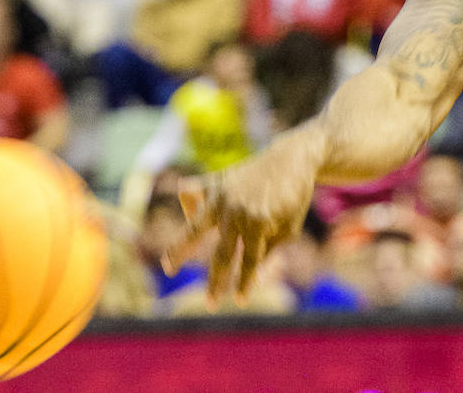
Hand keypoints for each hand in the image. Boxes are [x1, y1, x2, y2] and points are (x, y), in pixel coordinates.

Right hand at [161, 133, 320, 305]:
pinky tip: (188, 206)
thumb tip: (251, 277)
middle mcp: (236, 212)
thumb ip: (268, 251)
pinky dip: (189, 199)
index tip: (239, 301)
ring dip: (180, 249)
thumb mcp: (288, 229)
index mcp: (258, 224)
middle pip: (221, 254)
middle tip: (211, 305)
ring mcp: (222, 195)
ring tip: (168, 266)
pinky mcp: (217, 181)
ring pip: (195, 228)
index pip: (249, 262)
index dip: (245, 283)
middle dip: (216, 282)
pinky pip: (195, 190)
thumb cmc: (294, 197)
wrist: (293, 158)